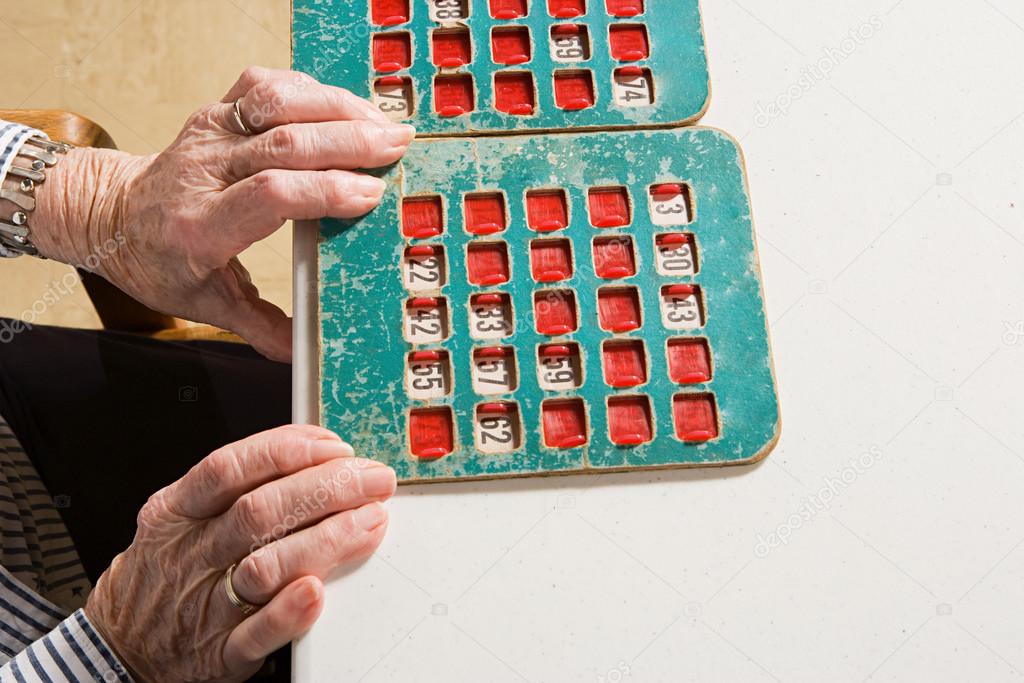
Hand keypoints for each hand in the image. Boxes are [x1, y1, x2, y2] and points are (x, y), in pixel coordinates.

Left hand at [33, 67, 413, 360]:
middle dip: (348, 141)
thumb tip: (308, 353)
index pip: (270, 195)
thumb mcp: (206, 305)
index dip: (326, 190)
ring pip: (276, 103)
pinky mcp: (217, 111)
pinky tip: (343, 106)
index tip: (370, 195)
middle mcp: (203, 172)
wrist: (112, 216)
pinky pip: (265, 85)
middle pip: (282, 142)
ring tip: (382, 123)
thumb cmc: (162, 263)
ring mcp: (209, 134)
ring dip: (336, 108)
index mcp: (200, 226)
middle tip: (397, 148)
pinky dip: (310, 90)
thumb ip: (261, 328)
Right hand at [84, 425, 397, 681]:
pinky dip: (289, 613)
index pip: (231, 468)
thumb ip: (237, 485)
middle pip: (260, 511)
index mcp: (178, 511)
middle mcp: (190, 554)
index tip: (336, 447)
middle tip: (375, 481)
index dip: (288, 450)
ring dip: (324, 541)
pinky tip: (317, 592)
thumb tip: (318, 453)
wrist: (119, 646)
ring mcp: (203, 605)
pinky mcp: (219, 654)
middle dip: (328, 489)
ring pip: (264, 567)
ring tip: (369, 523)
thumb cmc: (167, 568)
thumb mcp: (180, 515)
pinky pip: (255, 634)